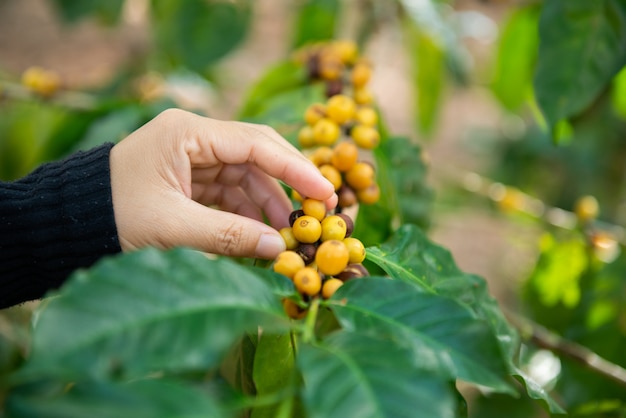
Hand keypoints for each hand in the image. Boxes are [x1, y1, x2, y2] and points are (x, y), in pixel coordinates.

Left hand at [109, 108, 336, 258]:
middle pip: (257, 155)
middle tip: (320, 211)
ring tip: (289, 236)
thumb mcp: (171, 229)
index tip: (325, 193)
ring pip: (247, 177)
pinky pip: (231, 193)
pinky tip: (264, 236)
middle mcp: (193, 138)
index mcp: (185, 132)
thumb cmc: (111, 219)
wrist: (67, 227)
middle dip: (288, 184)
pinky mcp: (190, 180)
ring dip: (269, 205)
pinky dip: (249, 214)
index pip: (255, 143)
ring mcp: (193, 158)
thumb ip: (229, 236)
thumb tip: (279, 249)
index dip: (295, 168)